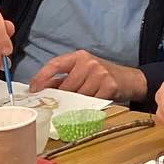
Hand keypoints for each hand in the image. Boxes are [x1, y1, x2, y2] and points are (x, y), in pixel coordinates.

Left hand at [29, 52, 145, 101]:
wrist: (130, 80)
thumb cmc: (102, 76)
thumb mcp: (82, 72)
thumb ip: (63, 79)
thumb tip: (40, 89)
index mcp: (79, 56)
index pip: (55, 64)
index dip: (41, 77)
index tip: (33, 89)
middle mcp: (89, 62)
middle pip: (66, 85)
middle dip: (62, 97)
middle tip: (62, 104)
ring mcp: (100, 74)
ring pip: (78, 96)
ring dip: (77, 103)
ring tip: (82, 102)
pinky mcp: (109, 86)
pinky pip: (91, 102)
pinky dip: (89, 106)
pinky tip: (93, 104)